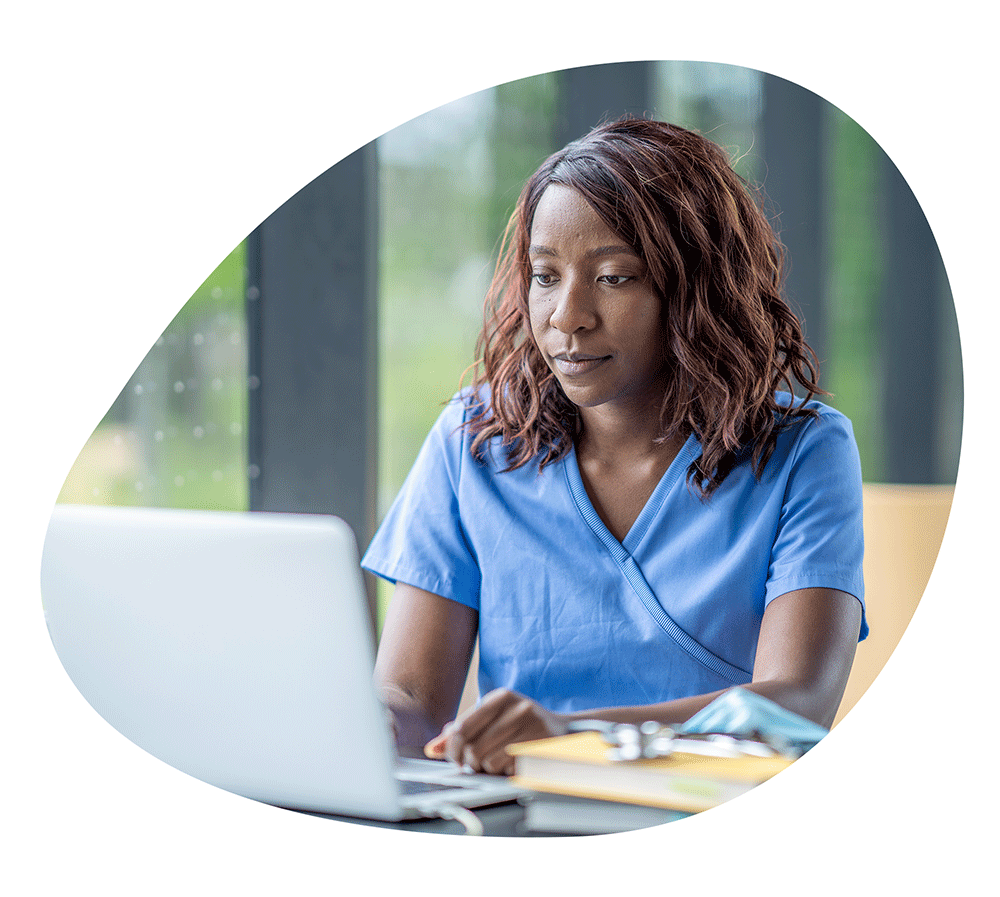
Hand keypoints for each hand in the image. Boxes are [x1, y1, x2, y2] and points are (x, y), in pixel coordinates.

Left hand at [423, 688, 568, 774]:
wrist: (566, 734)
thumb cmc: (523, 726)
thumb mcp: (494, 718)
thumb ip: (463, 730)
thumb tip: (434, 747)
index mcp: (501, 697)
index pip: (462, 727)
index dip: (451, 748)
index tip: (453, 758)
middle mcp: (517, 708)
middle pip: (473, 748)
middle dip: (469, 762)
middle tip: (475, 763)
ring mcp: (531, 728)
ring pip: (489, 762)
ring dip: (488, 769)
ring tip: (498, 761)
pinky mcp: (540, 749)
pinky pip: (508, 771)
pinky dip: (505, 773)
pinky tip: (513, 764)